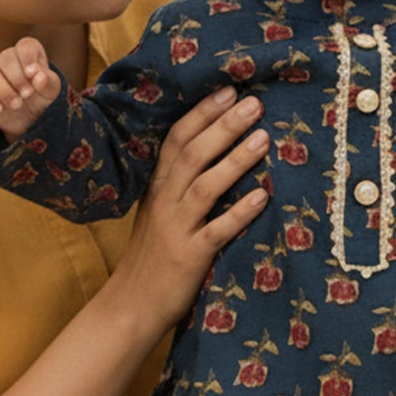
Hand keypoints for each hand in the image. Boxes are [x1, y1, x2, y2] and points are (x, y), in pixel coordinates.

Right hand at [0, 37, 61, 139]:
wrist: (29, 119)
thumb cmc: (42, 97)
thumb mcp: (51, 90)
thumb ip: (48, 81)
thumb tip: (39, 76)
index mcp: (28, 54)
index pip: (25, 46)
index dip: (28, 58)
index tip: (32, 75)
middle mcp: (7, 60)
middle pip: (5, 59)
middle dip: (17, 78)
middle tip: (27, 95)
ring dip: (4, 91)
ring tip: (17, 105)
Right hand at [110, 87, 268, 332]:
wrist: (132, 305)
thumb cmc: (153, 257)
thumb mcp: (160, 212)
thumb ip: (180, 184)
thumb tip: (216, 150)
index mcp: (158, 187)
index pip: (176, 140)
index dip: (202, 114)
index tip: (228, 91)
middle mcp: (165, 203)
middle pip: (192, 155)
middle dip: (223, 126)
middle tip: (254, 104)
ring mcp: (176, 230)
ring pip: (205, 187)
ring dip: (234, 161)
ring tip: (263, 138)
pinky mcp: (190, 257)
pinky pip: (217, 232)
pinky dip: (239, 213)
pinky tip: (262, 198)